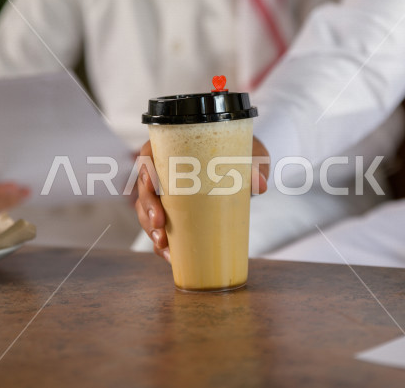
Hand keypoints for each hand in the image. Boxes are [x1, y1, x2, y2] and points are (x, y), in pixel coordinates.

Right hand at [135, 137, 269, 261]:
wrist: (249, 167)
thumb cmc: (244, 154)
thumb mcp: (251, 155)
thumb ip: (254, 165)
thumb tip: (259, 185)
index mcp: (176, 148)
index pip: (149, 155)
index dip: (145, 170)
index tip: (152, 184)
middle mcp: (166, 171)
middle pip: (145, 188)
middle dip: (147, 208)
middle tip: (160, 223)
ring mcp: (168, 194)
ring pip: (147, 211)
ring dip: (150, 229)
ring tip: (162, 244)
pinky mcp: (176, 214)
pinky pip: (161, 228)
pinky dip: (162, 244)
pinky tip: (170, 256)